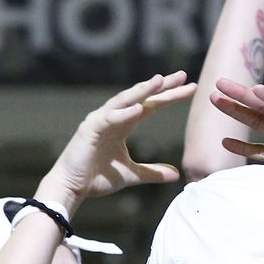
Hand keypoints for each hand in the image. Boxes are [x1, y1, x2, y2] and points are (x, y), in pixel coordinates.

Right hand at [39, 72, 197, 208]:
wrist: (72, 188)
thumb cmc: (97, 178)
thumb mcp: (132, 175)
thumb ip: (153, 172)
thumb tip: (176, 175)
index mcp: (123, 124)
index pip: (150, 105)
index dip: (169, 96)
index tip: (190, 88)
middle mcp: (113, 117)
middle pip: (141, 97)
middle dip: (161, 86)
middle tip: (182, 76)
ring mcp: (101, 120)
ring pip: (124, 100)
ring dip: (142, 90)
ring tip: (160, 81)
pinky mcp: (90, 129)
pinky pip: (109, 118)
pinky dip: (123, 113)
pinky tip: (139, 107)